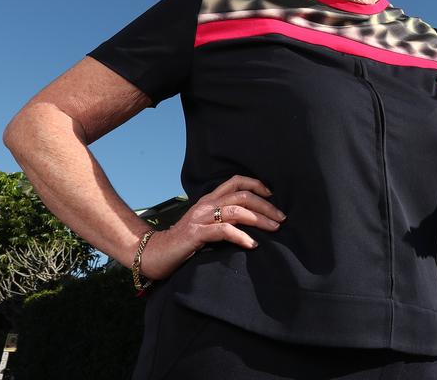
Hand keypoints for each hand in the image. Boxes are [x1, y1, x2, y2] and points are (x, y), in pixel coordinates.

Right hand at [137, 174, 284, 279]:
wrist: (155, 254)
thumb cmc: (183, 242)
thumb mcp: (205, 225)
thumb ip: (222, 219)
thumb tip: (251, 221)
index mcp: (209, 200)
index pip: (235, 182)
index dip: (256, 184)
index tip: (273, 196)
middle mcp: (206, 204)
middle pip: (242, 196)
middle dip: (266, 206)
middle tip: (281, 218)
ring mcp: (200, 218)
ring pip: (237, 211)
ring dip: (260, 219)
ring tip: (274, 229)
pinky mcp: (196, 234)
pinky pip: (224, 230)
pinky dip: (242, 236)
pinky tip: (253, 244)